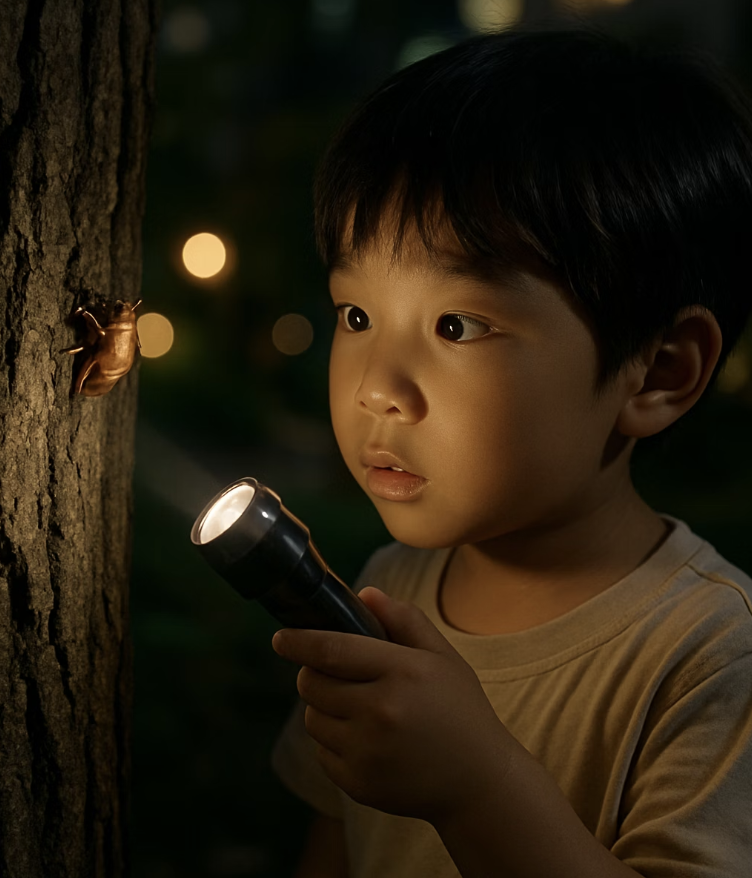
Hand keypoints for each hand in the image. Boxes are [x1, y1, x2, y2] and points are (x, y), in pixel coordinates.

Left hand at [271, 586, 517, 823]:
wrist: (478, 782)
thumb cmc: (459, 709)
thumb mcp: (442, 656)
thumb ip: (404, 620)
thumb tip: (364, 594)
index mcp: (402, 672)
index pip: (332, 650)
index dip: (299, 642)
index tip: (281, 638)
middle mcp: (380, 712)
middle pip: (312, 683)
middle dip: (314, 674)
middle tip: (337, 675)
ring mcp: (367, 752)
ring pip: (313, 718)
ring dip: (323, 708)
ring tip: (358, 709)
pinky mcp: (358, 783)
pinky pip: (322, 752)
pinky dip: (334, 743)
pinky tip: (367, 741)